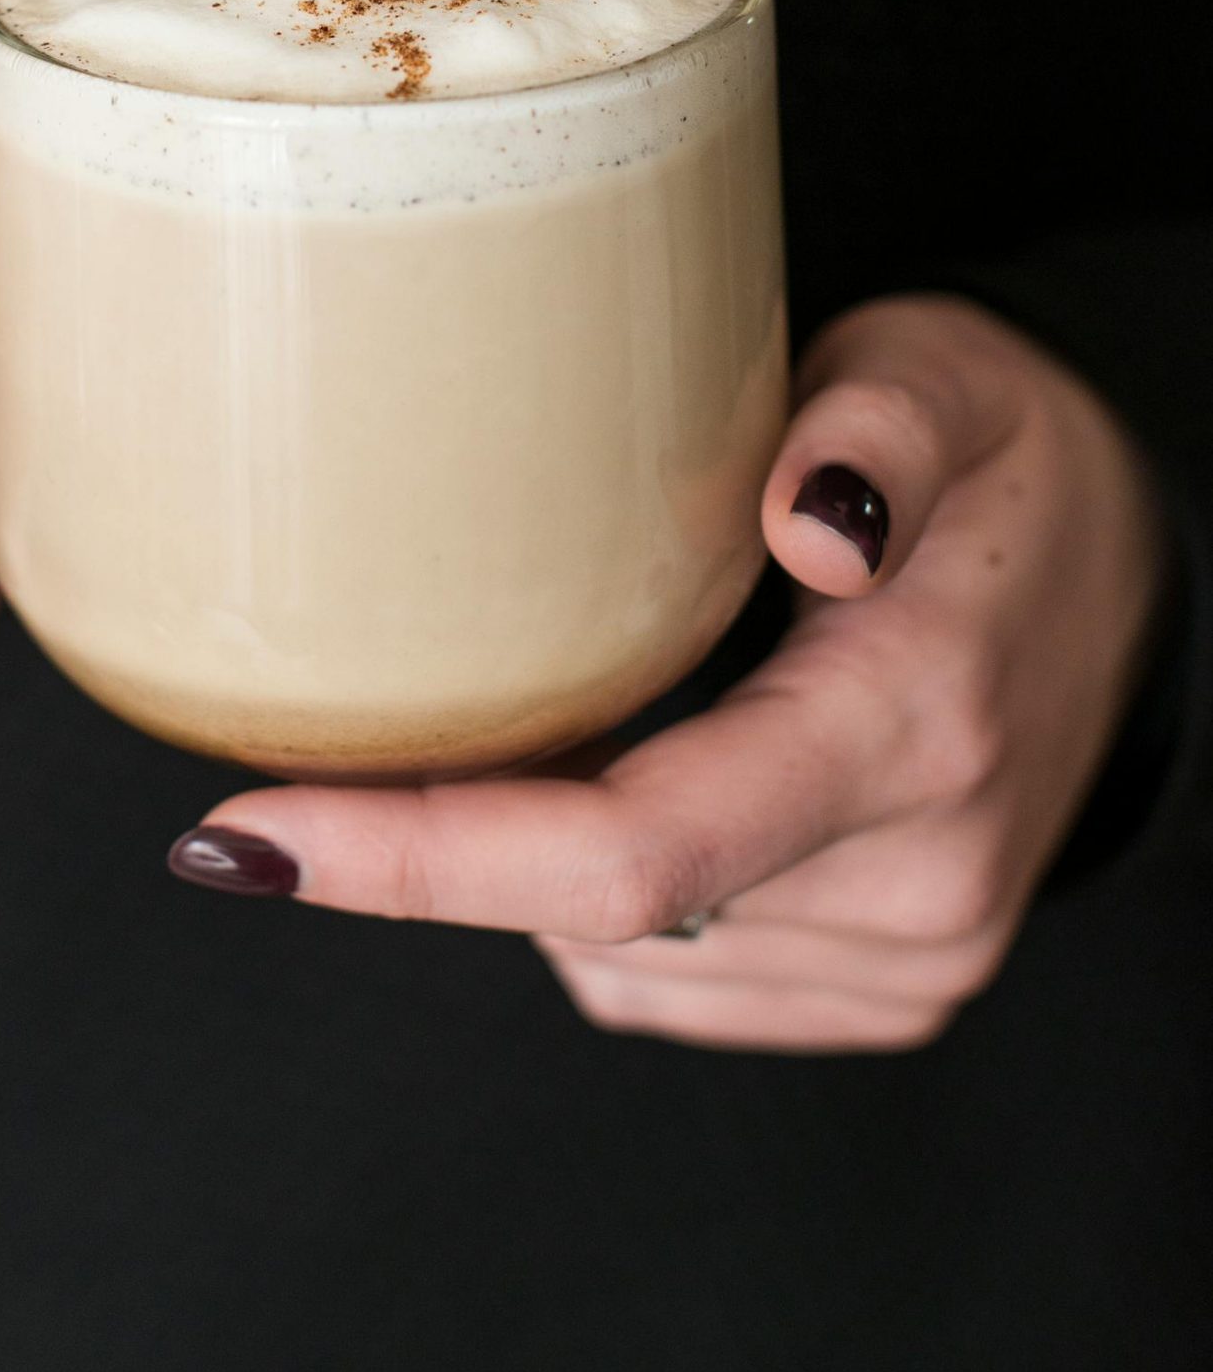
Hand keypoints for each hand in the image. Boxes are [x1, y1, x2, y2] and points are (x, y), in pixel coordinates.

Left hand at [171, 297, 1168, 1050]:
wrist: (1136, 584)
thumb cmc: (1005, 464)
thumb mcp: (946, 378)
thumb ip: (875, 426)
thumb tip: (807, 513)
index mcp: (910, 726)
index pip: (631, 847)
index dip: (417, 857)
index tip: (247, 833)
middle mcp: (914, 881)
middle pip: (593, 906)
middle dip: (441, 836)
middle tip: (343, 731)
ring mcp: (906, 960)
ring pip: (619, 950)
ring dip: (538, 853)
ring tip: (596, 697)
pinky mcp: (886, 993)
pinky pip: (669, 975)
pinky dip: (613, 893)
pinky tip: (654, 768)